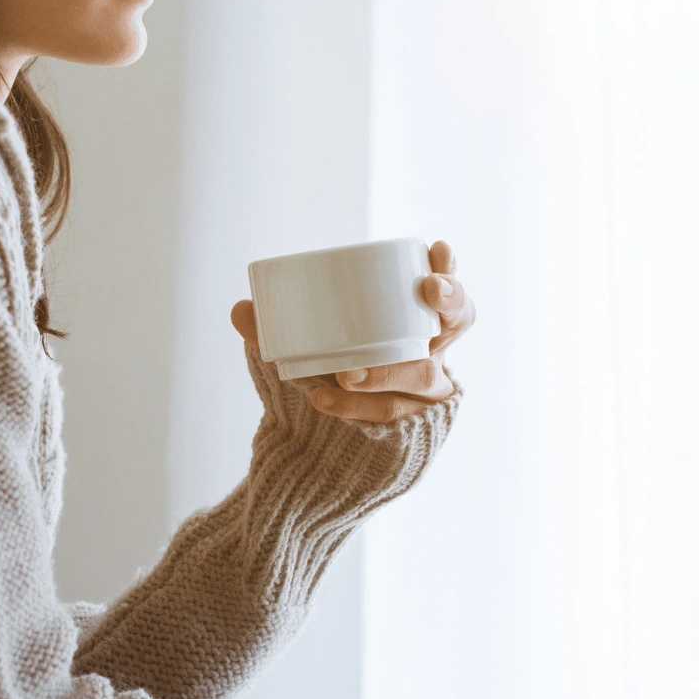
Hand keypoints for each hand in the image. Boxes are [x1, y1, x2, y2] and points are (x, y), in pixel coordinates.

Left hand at [230, 239, 474, 424]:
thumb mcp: (302, 348)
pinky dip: (356, 408)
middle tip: (427, 289)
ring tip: (346, 373)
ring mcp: (427, 392)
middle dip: (450, 300)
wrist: (325, 449)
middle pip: (458, 321)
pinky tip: (324, 400)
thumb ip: (274, 329)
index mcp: (412, 321)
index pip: (445, 289)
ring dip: (385, 370)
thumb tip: (240, 309)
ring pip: (422, 376)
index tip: (438, 249)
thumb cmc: (326, 377)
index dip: (450, 270)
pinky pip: (392, 415)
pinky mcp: (414, 427)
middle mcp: (431, 352)